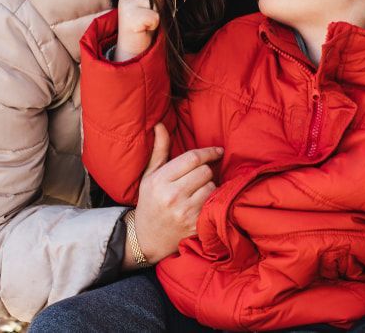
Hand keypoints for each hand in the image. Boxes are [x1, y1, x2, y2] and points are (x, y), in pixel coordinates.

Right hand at [114, 0, 159, 61]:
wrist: (132, 49)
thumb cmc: (144, 26)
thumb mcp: (149, 5)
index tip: (148, 11)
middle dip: (158, 6)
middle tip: (147, 19)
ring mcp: (127, 5)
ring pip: (157, 2)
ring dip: (157, 15)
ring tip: (146, 23)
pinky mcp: (130, 17)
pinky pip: (155, 17)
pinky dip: (154, 25)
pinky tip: (144, 29)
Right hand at [129, 123, 222, 265]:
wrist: (146, 239)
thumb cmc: (149, 203)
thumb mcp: (149, 176)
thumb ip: (159, 150)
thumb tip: (160, 124)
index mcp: (160, 181)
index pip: (192, 158)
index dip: (208, 152)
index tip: (218, 151)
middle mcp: (172, 196)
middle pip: (205, 171)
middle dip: (205, 171)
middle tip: (199, 177)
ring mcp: (185, 212)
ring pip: (212, 186)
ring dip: (209, 187)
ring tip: (198, 192)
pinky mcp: (195, 225)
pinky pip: (213, 203)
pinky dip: (211, 201)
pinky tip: (202, 204)